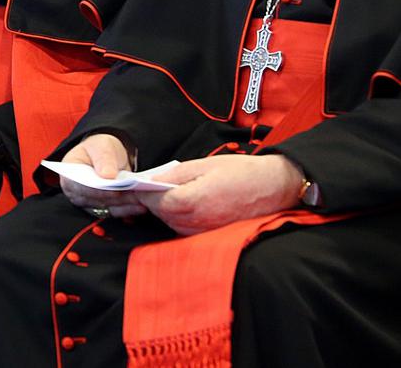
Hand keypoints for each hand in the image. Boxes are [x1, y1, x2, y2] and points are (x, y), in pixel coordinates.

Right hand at [59, 134, 148, 218]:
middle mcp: (75, 192)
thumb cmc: (100, 149)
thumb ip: (103, 159)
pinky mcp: (101, 210)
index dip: (99, 190)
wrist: (108, 156)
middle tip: (136, 194)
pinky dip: (128, 211)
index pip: (81, 186)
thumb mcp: (101, 146)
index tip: (117, 190)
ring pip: (107, 209)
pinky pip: (115, 213)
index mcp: (68, 174)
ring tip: (142, 200)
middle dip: (117, 198)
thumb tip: (107, 175)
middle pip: (95, 200)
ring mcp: (88, 203)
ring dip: (126, 206)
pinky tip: (140, 206)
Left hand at [134, 154, 304, 235]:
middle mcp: (196, 222)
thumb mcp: (204, 165)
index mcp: (192, 201)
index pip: (153, 201)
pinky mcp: (211, 236)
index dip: (138, 194)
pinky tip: (174, 206)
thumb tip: (151, 181)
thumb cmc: (242, 173)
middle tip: (129, 192)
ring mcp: (204, 233)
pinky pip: (184, 228)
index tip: (125, 188)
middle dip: (145, 202)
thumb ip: (174, 175)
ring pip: (170, 222)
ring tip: (149, 197)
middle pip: (159, 213)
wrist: (275, 188)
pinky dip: (175, 217)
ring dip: (160, 210)